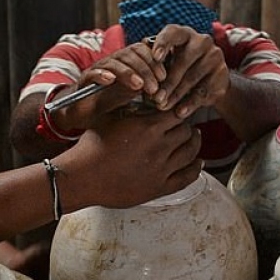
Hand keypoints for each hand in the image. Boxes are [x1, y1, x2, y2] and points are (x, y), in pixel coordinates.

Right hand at [55, 40, 168, 132]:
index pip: (141, 50)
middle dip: (145, 69)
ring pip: (114, 63)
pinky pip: (93, 73)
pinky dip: (102, 75)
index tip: (163, 77)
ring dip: (128, 73)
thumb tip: (163, 84)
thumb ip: (144, 86)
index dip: (153, 61)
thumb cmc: (111, 101)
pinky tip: (110, 81)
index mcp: (126, 61)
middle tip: (154, 86)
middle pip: (129, 54)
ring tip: (139, 86)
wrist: (84, 111)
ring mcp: (98, 69)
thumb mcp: (132, 93)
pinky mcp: (84, 79)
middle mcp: (112, 61)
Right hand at [60, 109, 202, 210]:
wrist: (82, 177)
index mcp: (148, 127)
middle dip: (186, 126)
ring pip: (191, 152)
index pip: (177, 113)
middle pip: (186, 131)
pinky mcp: (160, 187)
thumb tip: (142, 92)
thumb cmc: (91, 145)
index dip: (177, 110)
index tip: (176, 111)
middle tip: (184, 125)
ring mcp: (161, 169)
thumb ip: (130, 105)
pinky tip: (197, 163)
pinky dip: (195, 168)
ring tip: (193, 139)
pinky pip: (187, 177)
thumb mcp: (110, 116)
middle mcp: (159, 147)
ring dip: (194, 144)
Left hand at [148, 25, 229, 117]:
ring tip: (163, 106)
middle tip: (155, 98)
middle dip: (167, 82)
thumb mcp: (168, 62)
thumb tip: (139, 76)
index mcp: (184, 34)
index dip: (163, 43)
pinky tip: (180, 112)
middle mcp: (201, 41)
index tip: (155, 57)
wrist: (211, 78)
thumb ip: (155, 64)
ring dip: (176, 94)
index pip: (172, 33)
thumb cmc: (180, 67)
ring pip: (192, 77)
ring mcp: (214, 56)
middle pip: (182, 61)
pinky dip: (190, 103)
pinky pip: (204, 90)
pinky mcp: (222, 73)